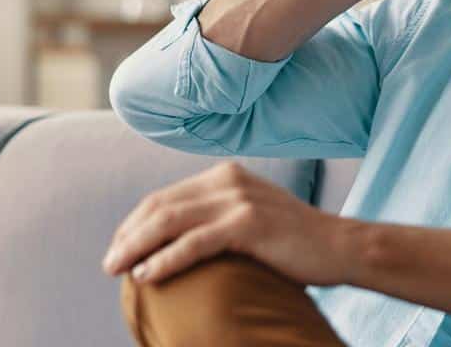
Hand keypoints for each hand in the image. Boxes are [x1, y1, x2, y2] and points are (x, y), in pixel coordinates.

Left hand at [101, 162, 355, 286]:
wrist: (340, 247)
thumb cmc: (294, 242)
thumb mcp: (251, 218)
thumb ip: (219, 218)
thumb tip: (176, 242)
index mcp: (227, 176)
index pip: (164, 197)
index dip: (135, 224)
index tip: (120, 250)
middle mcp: (229, 181)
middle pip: (160, 206)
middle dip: (128, 236)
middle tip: (109, 264)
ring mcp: (240, 200)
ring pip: (170, 222)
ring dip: (136, 247)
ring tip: (118, 270)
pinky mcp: (249, 224)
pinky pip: (194, 243)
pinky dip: (166, 259)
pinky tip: (147, 275)